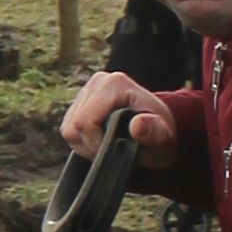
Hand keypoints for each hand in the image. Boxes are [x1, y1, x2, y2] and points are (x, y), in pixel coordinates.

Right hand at [59, 67, 178, 170]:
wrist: (157, 128)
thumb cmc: (160, 133)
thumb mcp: (162, 137)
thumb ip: (153, 131)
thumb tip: (137, 126)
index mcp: (115, 84)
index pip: (85, 122)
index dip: (96, 143)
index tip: (116, 150)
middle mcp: (98, 81)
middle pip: (74, 126)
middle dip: (91, 145)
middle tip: (114, 150)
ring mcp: (86, 91)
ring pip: (69, 129)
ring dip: (86, 145)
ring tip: (109, 145)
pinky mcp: (79, 103)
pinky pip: (68, 130)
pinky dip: (83, 142)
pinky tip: (101, 141)